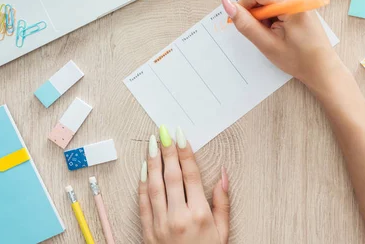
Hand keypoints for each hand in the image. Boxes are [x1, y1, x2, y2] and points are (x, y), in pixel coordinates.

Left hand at [139, 126, 229, 243]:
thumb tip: (223, 175)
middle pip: (171, 175)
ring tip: (151, 143)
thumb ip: (222, 202)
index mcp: (200, 214)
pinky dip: (142, 184)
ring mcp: (160, 224)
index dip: (185, 152)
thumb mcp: (223, 232)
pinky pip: (143, 203)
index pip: (190, 175)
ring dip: (152, 162)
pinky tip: (143, 169)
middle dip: (167, 150)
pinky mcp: (148, 232)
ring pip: (154, 185)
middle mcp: (178, 216)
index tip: (180, 135)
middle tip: (164, 131)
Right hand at [221, 0, 341, 87]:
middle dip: (253, 7)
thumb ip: (245, 23)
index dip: (244, 6)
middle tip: (260, 29)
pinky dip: (269, 10)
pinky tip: (276, 26)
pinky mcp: (299, 0)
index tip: (248, 25)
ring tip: (270, 29)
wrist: (321, 68)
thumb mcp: (267, 44)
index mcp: (292, 3)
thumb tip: (225, 2)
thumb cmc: (298, 59)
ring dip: (261, 9)